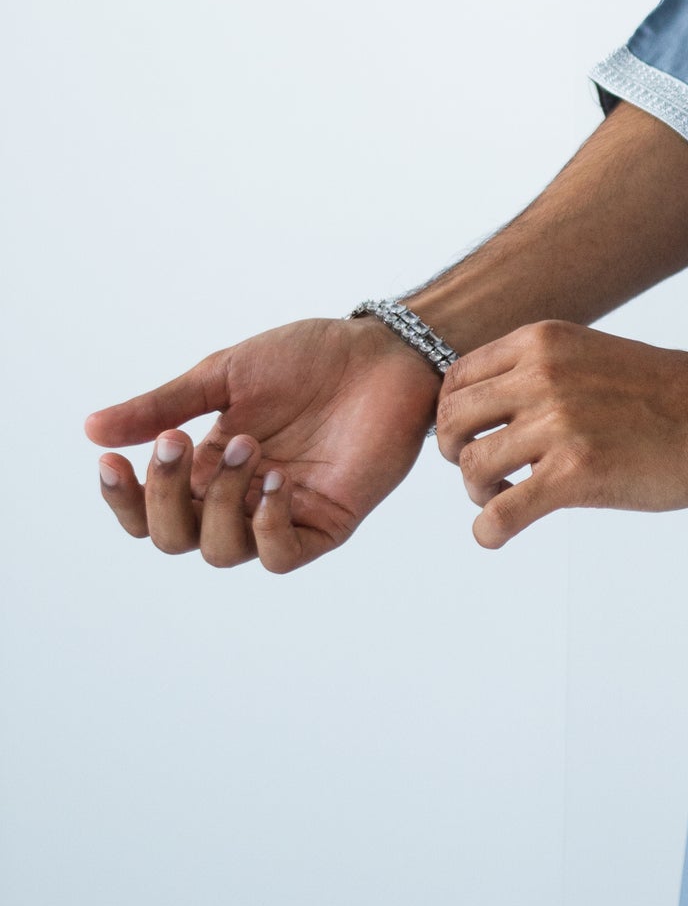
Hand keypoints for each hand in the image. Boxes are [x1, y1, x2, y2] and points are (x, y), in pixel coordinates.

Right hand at [86, 316, 439, 572]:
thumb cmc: (306, 359)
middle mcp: (237, 499)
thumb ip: (163, 406)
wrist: (379, 350)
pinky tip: (274, 482)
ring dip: (220, 503)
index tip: (112, 460)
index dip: (124, 498)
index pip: (148, 510)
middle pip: (174, 538)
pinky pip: (280, 556)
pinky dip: (265, 527)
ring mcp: (281, 514)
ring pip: (221, 551)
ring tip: (246, 444)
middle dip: (166, 496)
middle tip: (181, 441)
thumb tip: (90, 430)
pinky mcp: (326, 523)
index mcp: (207, 468)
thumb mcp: (224, 375)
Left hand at [435, 321, 687, 548]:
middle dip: (459, 454)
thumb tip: (494, 409)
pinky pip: (498, 515)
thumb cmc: (673, 396)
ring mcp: (557, 424)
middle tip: (488, 474)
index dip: (456, 416)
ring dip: (479, 493)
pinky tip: (500, 534)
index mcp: (544, 341)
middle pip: (452, 422)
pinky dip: (488, 532)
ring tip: (509, 498)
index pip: (457, 378)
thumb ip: (543, 372)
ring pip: (469, 468)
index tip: (477, 438)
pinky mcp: (574, 475)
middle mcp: (541, 375)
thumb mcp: (595, 355)